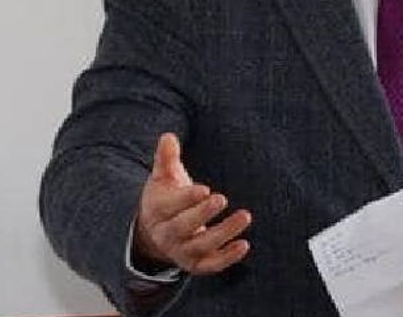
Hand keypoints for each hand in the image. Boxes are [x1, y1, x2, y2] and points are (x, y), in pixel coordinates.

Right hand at [133, 133, 251, 273]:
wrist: (159, 232)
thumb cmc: (167, 198)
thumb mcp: (163, 177)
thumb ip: (166, 158)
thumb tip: (169, 136)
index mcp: (156, 211)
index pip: (169, 207)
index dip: (186, 199)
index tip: (205, 189)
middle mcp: (166, 235)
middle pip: (182, 227)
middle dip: (202, 215)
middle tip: (222, 199)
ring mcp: (181, 252)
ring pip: (200, 247)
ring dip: (223, 233)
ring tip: (245, 216)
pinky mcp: (197, 264)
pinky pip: (211, 265)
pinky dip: (227, 258)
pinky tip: (244, 245)